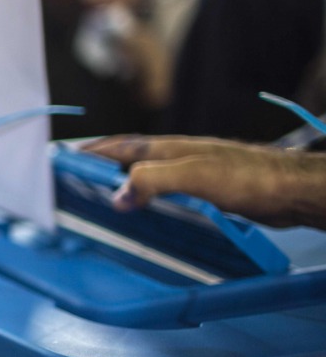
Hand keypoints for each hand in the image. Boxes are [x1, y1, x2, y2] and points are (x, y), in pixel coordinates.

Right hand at [85, 135, 325, 228]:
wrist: (293, 189)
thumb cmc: (249, 178)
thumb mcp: (194, 176)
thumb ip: (153, 180)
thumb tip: (117, 196)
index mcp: (168, 148)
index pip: (119, 146)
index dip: (91, 151)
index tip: (64, 157)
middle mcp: (176, 156)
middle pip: (128, 158)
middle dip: (100, 165)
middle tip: (75, 179)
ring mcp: (191, 171)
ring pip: (146, 174)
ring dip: (122, 182)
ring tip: (102, 196)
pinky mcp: (206, 189)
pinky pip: (164, 191)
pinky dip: (145, 197)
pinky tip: (147, 210)